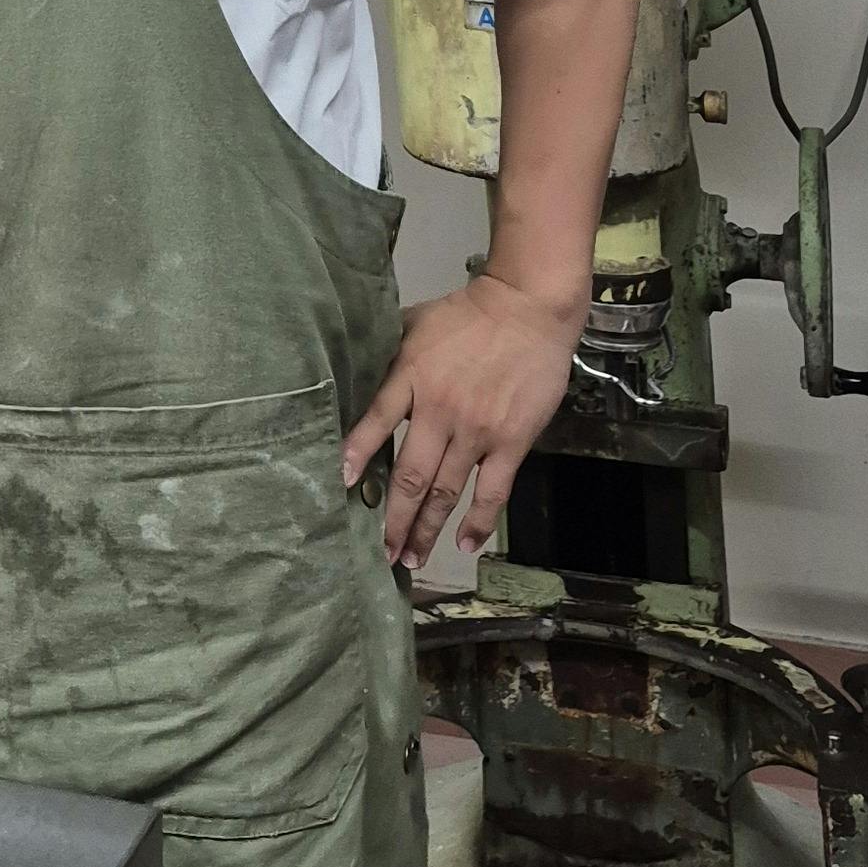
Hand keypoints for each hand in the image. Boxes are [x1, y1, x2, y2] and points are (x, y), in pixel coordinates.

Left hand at [339, 271, 585, 567]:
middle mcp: (440, 410)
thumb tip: (352, 372)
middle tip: (381, 552)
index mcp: (412, 377)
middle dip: (392, 518)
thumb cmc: (467, 315)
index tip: (340, 485)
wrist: (527, 309)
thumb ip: (389, 353)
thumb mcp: (416, 324)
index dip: (355, 454)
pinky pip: (492, 491)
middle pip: (410, 475)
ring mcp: (477, 430)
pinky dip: (477, 522)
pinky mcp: (512, 441)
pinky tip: (464, 545)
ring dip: (427, 528)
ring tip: (411, 557)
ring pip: (446, 491)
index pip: (375, 422)